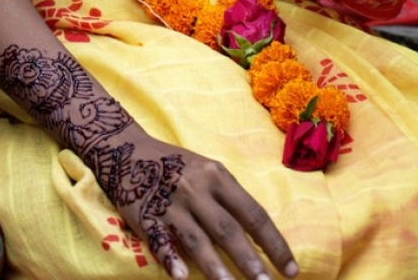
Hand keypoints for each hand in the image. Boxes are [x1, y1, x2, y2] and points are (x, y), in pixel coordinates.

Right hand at [87, 124, 296, 279]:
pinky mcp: (146, 215)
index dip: (273, 243)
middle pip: (228, 229)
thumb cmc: (175, 164)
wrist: (127, 150)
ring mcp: (171, 203)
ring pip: (197, 239)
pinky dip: (171, 259)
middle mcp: (196, 188)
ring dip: (216, 268)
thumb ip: (228, 198)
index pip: (253, 213)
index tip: (290, 269)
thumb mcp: (206, 170)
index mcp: (216, 175)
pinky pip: (160, 241)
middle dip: (250, 261)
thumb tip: (259, 235)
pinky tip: (181, 278)